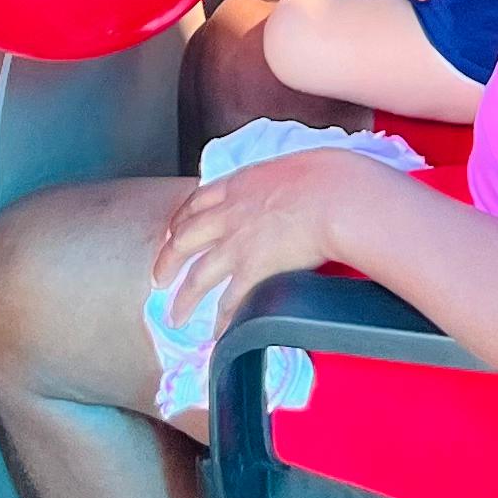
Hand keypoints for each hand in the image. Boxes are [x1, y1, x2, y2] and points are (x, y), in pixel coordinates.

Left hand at [150, 156, 354, 336]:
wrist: (337, 198)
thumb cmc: (329, 176)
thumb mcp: (295, 165)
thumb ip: (281, 179)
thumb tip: (295, 184)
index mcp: (240, 184)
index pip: (198, 201)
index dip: (181, 219)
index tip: (174, 231)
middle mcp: (230, 214)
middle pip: (183, 240)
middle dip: (166, 261)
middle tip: (159, 278)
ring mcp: (237, 244)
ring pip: (197, 277)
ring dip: (183, 301)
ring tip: (176, 317)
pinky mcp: (253, 270)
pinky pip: (229, 301)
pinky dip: (221, 320)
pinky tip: (218, 333)